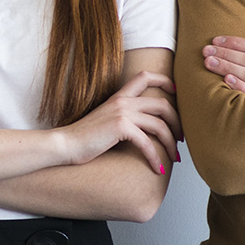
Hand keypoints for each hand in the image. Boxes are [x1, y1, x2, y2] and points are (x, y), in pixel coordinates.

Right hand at [58, 70, 180, 174]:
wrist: (64, 144)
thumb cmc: (82, 138)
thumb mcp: (105, 121)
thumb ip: (123, 118)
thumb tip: (141, 129)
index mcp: (119, 97)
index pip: (145, 77)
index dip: (164, 81)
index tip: (175, 92)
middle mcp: (123, 101)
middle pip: (163, 105)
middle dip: (178, 122)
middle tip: (181, 138)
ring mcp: (122, 113)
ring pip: (160, 125)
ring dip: (171, 144)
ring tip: (175, 157)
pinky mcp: (121, 127)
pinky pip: (147, 143)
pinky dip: (155, 158)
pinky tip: (157, 168)